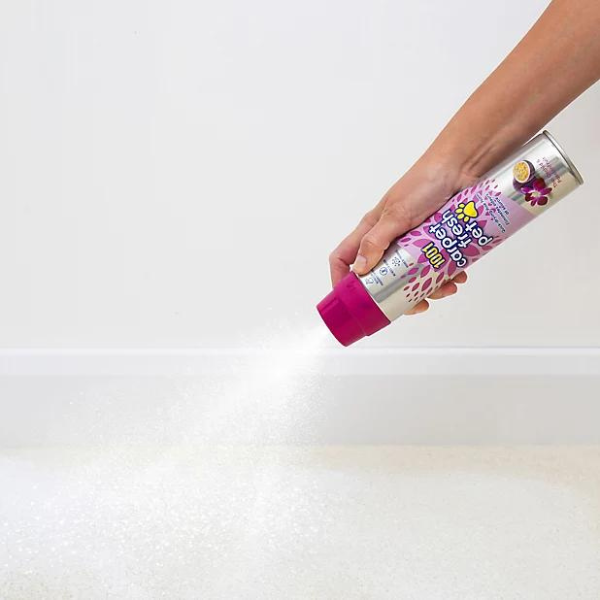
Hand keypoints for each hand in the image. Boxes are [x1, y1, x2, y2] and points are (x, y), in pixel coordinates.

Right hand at [329, 153, 475, 313]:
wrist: (463, 165)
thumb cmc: (424, 181)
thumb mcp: (397, 213)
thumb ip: (376, 240)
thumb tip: (359, 270)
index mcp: (371, 231)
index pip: (344, 258)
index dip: (341, 280)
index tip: (351, 302)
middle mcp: (388, 240)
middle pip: (382, 276)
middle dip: (396, 294)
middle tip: (414, 305)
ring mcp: (413, 242)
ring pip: (412, 275)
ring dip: (428, 287)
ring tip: (446, 288)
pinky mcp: (436, 242)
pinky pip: (437, 267)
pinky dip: (447, 275)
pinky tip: (459, 276)